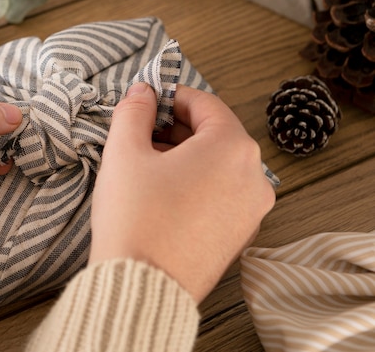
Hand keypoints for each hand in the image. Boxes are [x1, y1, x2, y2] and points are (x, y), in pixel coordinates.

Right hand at [89, 83, 275, 302]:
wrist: (142, 287)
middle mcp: (254, 176)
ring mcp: (251, 210)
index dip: (171, 97)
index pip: (204, 104)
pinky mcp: (241, 236)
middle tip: (140, 134)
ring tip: (147, 166)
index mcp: (232, 147)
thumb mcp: (124, 152)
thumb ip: (134, 111)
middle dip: (175, 129)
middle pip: (214, 134)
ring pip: (217, 165)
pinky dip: (195, 184)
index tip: (147, 101)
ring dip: (184, 156)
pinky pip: (221, 194)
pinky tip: (162, 194)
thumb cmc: (135, 218)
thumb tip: (142, 92)